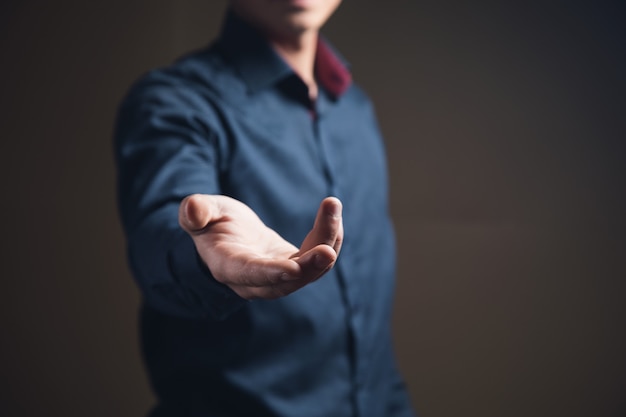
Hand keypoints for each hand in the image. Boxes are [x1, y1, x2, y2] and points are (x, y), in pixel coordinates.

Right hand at [178, 194, 342, 298]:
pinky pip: (318, 259)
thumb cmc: (210, 222)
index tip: (294, 268)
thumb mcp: (199, 212)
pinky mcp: (296, 266)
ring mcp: (279, 277)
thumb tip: (192, 209)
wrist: (226, 234)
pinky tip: (332, 212)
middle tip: (328, 250)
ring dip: (327, 243)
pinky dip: (329, 237)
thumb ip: (195, 212)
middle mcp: (256, 280)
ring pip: (309, 270)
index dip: (272, 273)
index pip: (251, 274)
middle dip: (309, 267)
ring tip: (332, 208)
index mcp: (229, 267)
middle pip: (287, 282)